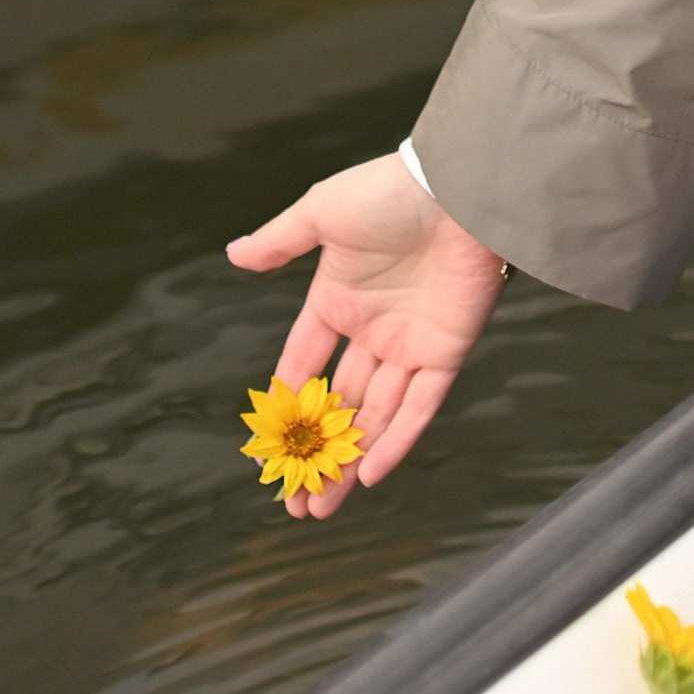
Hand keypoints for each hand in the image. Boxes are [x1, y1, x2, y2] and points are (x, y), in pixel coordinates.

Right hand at [227, 152, 507, 521]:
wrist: (459, 186)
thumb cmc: (389, 191)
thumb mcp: (321, 213)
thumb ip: (280, 242)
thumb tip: (234, 254)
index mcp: (337, 299)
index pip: (304, 361)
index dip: (287, 404)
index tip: (267, 445)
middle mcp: (372, 329)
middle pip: (339, 403)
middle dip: (317, 452)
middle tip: (294, 500)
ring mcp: (410, 344)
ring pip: (375, 417)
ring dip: (349, 461)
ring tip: (320, 507)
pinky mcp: (446, 352)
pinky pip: (419, 407)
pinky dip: (396, 442)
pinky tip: (367, 476)